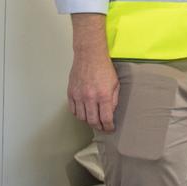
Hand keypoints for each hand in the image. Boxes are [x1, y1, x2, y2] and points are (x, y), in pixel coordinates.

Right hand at [68, 13, 118, 131]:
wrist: (89, 56)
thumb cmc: (103, 68)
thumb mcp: (115, 84)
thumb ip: (113, 100)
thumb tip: (111, 112)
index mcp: (103, 95)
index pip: (106, 118)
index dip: (108, 127)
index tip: (110, 129)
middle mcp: (90, 97)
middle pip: (92, 121)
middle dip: (99, 127)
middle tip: (102, 128)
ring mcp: (79, 96)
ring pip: (82, 117)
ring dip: (88, 121)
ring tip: (93, 120)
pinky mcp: (71, 93)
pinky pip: (73, 110)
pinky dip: (78, 114)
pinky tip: (84, 113)